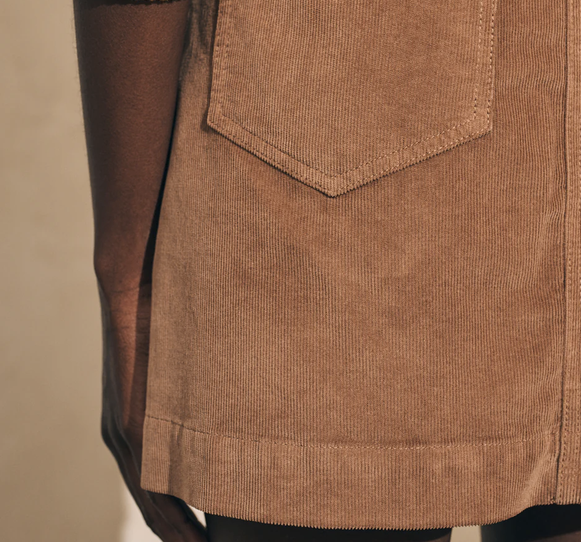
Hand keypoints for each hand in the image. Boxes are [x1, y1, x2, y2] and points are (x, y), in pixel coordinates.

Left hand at [99, 280, 206, 540]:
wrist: (134, 281)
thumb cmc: (169, 309)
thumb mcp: (188, 359)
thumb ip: (204, 385)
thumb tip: (241, 397)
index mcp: (135, 426)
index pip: (159, 490)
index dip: (182, 521)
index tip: (212, 537)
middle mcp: (124, 438)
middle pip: (156, 509)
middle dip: (184, 537)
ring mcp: (127, 435)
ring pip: (156, 506)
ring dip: (183, 538)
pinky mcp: (135, 426)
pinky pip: (156, 487)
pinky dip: (179, 518)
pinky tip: (200, 538)